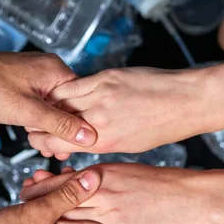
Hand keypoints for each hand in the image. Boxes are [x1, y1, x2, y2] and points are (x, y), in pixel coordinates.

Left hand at [0, 51, 96, 147]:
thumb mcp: (29, 113)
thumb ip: (60, 124)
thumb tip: (87, 135)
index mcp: (55, 70)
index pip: (83, 99)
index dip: (81, 124)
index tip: (79, 144)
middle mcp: (47, 68)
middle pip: (68, 102)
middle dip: (63, 127)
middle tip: (58, 150)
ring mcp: (33, 74)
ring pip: (51, 104)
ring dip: (48, 123)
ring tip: (44, 143)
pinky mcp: (20, 81)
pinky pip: (37, 101)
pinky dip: (36, 116)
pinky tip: (30, 129)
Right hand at [0, 168, 99, 223]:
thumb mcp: (37, 213)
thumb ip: (67, 195)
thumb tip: (94, 179)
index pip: (83, 211)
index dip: (72, 187)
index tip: (63, 170)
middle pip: (68, 213)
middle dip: (54, 190)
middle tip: (40, 174)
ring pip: (52, 216)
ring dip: (42, 196)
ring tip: (30, 182)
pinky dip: (34, 208)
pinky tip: (25, 194)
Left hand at [21, 164, 223, 223]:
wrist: (190, 198)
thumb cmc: (161, 183)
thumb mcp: (124, 171)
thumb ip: (99, 178)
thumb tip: (78, 180)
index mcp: (104, 172)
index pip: (62, 179)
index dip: (42, 184)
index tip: (29, 184)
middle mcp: (103, 192)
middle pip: (59, 197)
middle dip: (38, 200)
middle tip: (22, 200)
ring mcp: (110, 214)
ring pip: (69, 215)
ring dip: (50, 217)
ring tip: (33, 219)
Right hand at [27, 66, 211, 158]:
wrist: (185, 101)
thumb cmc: (162, 126)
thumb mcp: (126, 146)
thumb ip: (99, 142)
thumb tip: (79, 139)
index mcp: (102, 141)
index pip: (55, 143)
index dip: (42, 143)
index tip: (40, 140)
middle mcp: (97, 118)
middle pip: (52, 120)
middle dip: (41, 123)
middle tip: (38, 122)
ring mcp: (100, 94)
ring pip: (59, 98)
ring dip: (50, 103)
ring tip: (48, 106)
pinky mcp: (106, 77)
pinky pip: (75, 83)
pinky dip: (65, 89)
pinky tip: (64, 91)